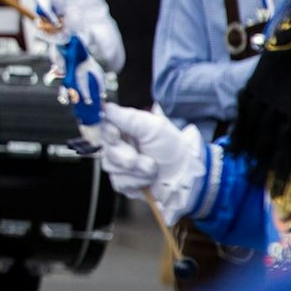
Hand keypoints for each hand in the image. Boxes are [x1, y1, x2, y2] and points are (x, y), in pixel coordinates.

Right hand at [98, 103, 203, 222]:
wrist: (186, 176)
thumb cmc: (174, 149)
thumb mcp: (154, 127)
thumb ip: (128, 118)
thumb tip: (106, 107)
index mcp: (126, 130)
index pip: (103, 127)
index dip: (107, 132)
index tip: (116, 135)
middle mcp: (120, 146)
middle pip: (105, 149)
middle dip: (124, 155)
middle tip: (141, 157)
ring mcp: (121, 166)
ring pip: (111, 166)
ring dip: (135, 169)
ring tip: (152, 168)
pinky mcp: (124, 183)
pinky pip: (119, 182)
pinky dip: (136, 181)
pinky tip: (147, 179)